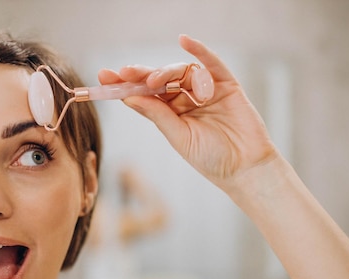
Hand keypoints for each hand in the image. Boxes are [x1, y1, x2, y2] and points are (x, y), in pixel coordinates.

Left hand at [98, 35, 277, 191]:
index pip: (144, 94)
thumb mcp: (178, 136)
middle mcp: (185, 98)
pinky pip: (211, 63)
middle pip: (159, 79)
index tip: (105, 78)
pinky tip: (184, 41)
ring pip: (180, 72)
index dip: (125, 85)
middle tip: (123, 72)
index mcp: (170, 113)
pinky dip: (199, 50)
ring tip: (153, 80)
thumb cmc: (211, 159)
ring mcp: (204, 90)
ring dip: (165, 71)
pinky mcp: (226, 85)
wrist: (244, 168)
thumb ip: (157, 115)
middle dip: (139, 74)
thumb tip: (129, 96)